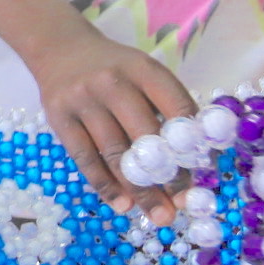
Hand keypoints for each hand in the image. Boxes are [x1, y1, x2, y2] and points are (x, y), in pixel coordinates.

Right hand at [25, 25, 200, 219]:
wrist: (59, 49)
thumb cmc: (114, 69)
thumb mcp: (144, 73)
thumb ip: (168, 107)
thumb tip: (196, 159)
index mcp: (143, 69)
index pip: (177, 108)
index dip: (193, 145)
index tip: (204, 176)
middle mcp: (113, 82)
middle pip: (145, 136)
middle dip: (168, 177)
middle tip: (181, 207)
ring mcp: (83, 100)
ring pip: (115, 153)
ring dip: (139, 190)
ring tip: (158, 215)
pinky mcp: (59, 118)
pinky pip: (85, 158)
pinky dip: (105, 185)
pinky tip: (122, 205)